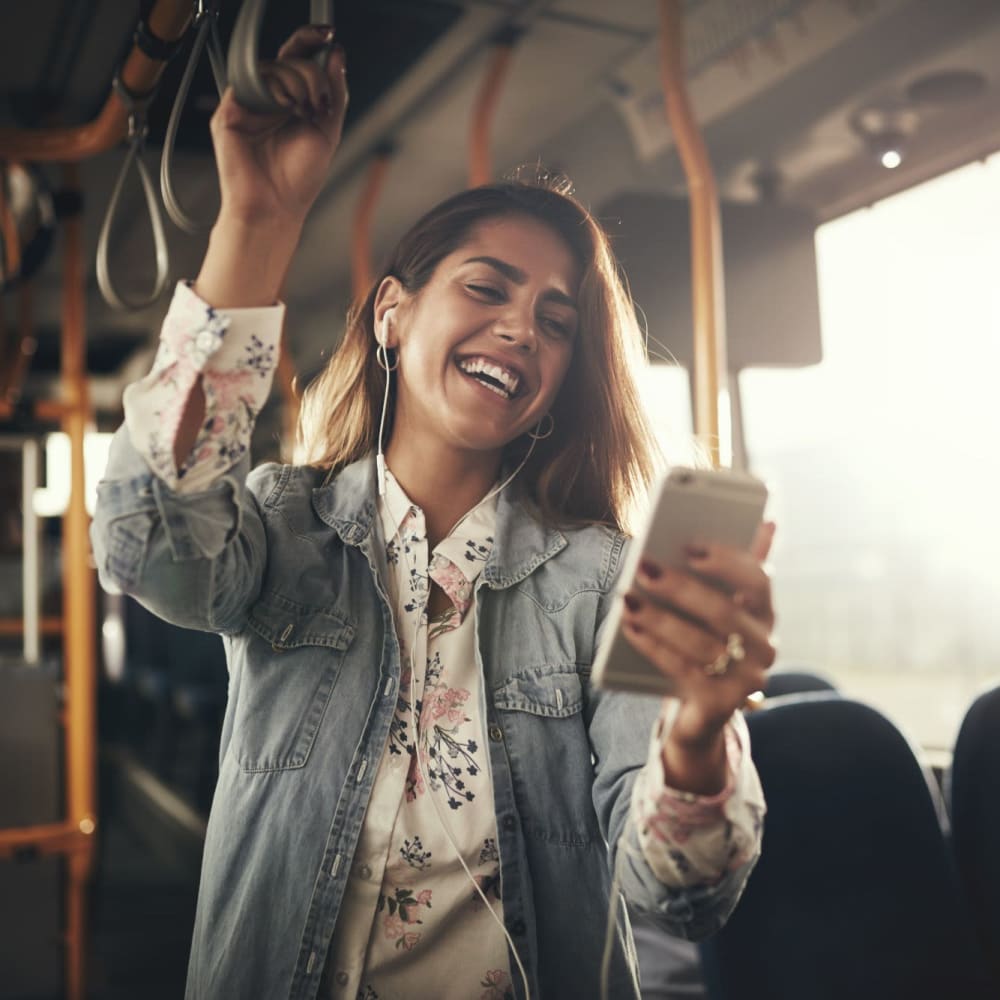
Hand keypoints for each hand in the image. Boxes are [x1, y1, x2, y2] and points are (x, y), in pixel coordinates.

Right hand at [210, 25, 348, 227]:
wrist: (277, 207)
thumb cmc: (299, 178)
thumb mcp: (328, 131)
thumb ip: (335, 93)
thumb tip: (336, 54)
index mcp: (288, 101)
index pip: (296, 58)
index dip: (310, 40)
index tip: (328, 33)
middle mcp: (266, 99)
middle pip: (287, 57)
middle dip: (311, 73)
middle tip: (319, 101)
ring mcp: (247, 103)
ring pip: (273, 66)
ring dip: (298, 82)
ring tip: (305, 112)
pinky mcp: (230, 111)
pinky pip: (253, 82)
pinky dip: (276, 89)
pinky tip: (287, 109)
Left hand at [622, 522, 776, 789]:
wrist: (700, 710)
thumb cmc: (705, 643)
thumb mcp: (718, 605)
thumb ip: (732, 568)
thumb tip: (766, 523)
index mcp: (765, 614)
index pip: (758, 580)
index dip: (726, 562)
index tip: (689, 547)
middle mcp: (764, 646)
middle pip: (724, 612)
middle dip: (681, 588)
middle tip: (644, 568)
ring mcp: (747, 679)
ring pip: (703, 644)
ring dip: (661, 619)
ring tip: (629, 599)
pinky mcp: (722, 704)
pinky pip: (684, 671)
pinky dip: (653, 646)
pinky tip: (629, 627)